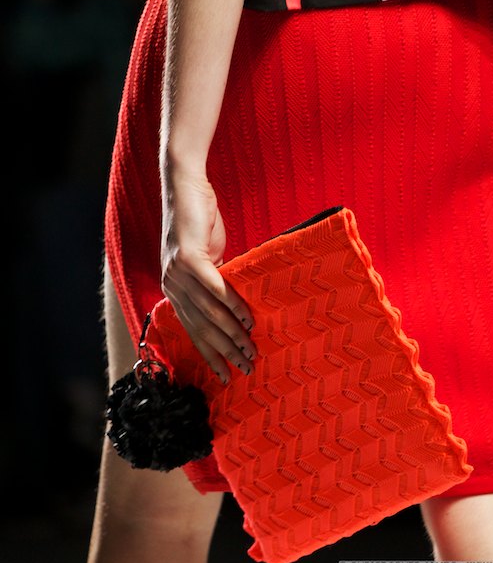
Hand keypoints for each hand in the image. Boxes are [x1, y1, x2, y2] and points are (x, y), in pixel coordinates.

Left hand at [160, 165, 256, 382]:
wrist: (185, 186)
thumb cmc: (199, 220)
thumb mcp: (210, 256)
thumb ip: (216, 281)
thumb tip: (236, 305)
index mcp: (174, 290)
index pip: (193, 331)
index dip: (210, 354)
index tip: (226, 376)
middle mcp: (171, 285)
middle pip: (201, 328)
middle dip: (224, 352)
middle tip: (247, 367)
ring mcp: (176, 272)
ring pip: (207, 312)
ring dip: (231, 332)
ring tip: (251, 346)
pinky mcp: (187, 257)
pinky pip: (212, 286)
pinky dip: (230, 302)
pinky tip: (244, 316)